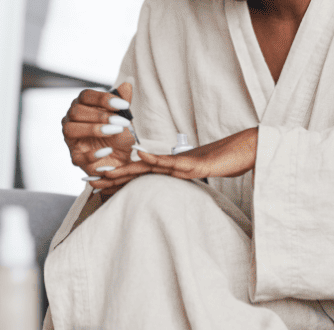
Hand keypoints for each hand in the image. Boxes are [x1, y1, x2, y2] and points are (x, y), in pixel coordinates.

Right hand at [61, 82, 136, 192]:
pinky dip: (93, 154)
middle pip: (76, 111)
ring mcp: (71, 139)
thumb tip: (128, 83)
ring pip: (70, 130)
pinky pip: (78, 156)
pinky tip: (108, 150)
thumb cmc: (120, 135)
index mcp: (82, 106)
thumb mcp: (124, 118)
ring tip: (114, 131)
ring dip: (93, 129)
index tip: (124, 105)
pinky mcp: (76, 158)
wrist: (123, 159)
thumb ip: (123, 101)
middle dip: (99, 115)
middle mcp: (72, 120)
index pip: (85, 96)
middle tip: (121, 121)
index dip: (103, 99)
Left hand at [101, 127, 258, 181]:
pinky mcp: (195, 162)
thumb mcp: (199, 174)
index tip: (95, 185)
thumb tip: (170, 182)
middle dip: (110, 176)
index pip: (139, 176)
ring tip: (101, 172)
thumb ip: (182, 177)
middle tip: (85, 180)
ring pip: (148, 166)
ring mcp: (182, 162)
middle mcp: (171, 163)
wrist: (248, 149)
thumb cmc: (225, 161)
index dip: (117, 180)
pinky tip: (139, 155)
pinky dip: (155, 158)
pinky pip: (172, 161)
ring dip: (124, 168)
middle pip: (136, 171)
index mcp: (170, 168)